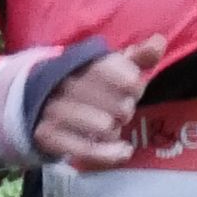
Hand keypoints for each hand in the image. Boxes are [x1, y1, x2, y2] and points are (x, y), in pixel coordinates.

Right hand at [31, 34, 168, 167]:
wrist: (38, 100)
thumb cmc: (86, 82)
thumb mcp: (111, 66)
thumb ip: (138, 56)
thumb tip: (159, 42)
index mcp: (85, 61)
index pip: (128, 78)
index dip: (134, 87)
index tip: (129, 89)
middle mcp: (67, 83)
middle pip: (121, 106)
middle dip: (125, 111)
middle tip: (117, 110)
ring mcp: (55, 109)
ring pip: (105, 128)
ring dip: (114, 131)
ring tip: (108, 126)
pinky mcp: (47, 135)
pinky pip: (88, 150)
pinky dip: (110, 154)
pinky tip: (122, 151)